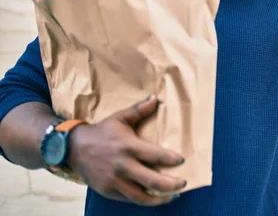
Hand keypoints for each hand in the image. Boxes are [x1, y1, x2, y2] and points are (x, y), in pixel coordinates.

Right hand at [68, 95, 185, 205]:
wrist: (74, 148)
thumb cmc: (102, 132)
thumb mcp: (120, 117)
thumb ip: (139, 110)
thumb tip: (156, 97)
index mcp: (129, 146)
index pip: (156, 155)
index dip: (171, 159)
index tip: (182, 160)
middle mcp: (123, 166)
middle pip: (152, 180)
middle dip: (171, 184)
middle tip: (183, 183)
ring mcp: (114, 181)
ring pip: (141, 196)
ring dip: (159, 198)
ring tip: (172, 196)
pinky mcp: (108, 191)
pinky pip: (129, 199)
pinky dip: (143, 200)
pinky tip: (154, 197)